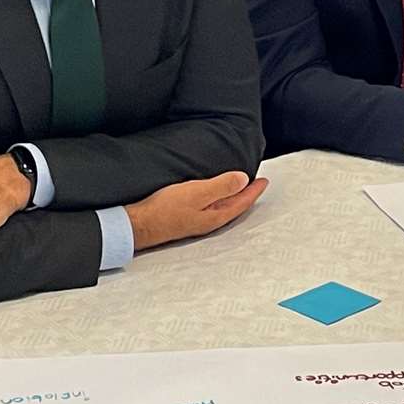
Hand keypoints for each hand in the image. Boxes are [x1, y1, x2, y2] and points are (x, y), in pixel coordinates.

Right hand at [126, 171, 268, 251]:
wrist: (138, 225)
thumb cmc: (165, 209)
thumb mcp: (197, 193)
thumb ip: (222, 186)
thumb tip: (244, 179)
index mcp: (216, 217)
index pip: (242, 202)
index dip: (254, 190)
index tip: (264, 180)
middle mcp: (209, 221)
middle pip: (234, 206)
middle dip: (246, 194)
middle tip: (256, 184)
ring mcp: (197, 221)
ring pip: (223, 207)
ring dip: (232, 196)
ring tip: (239, 187)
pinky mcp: (186, 217)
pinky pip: (210, 206)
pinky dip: (218, 198)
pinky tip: (213, 195)